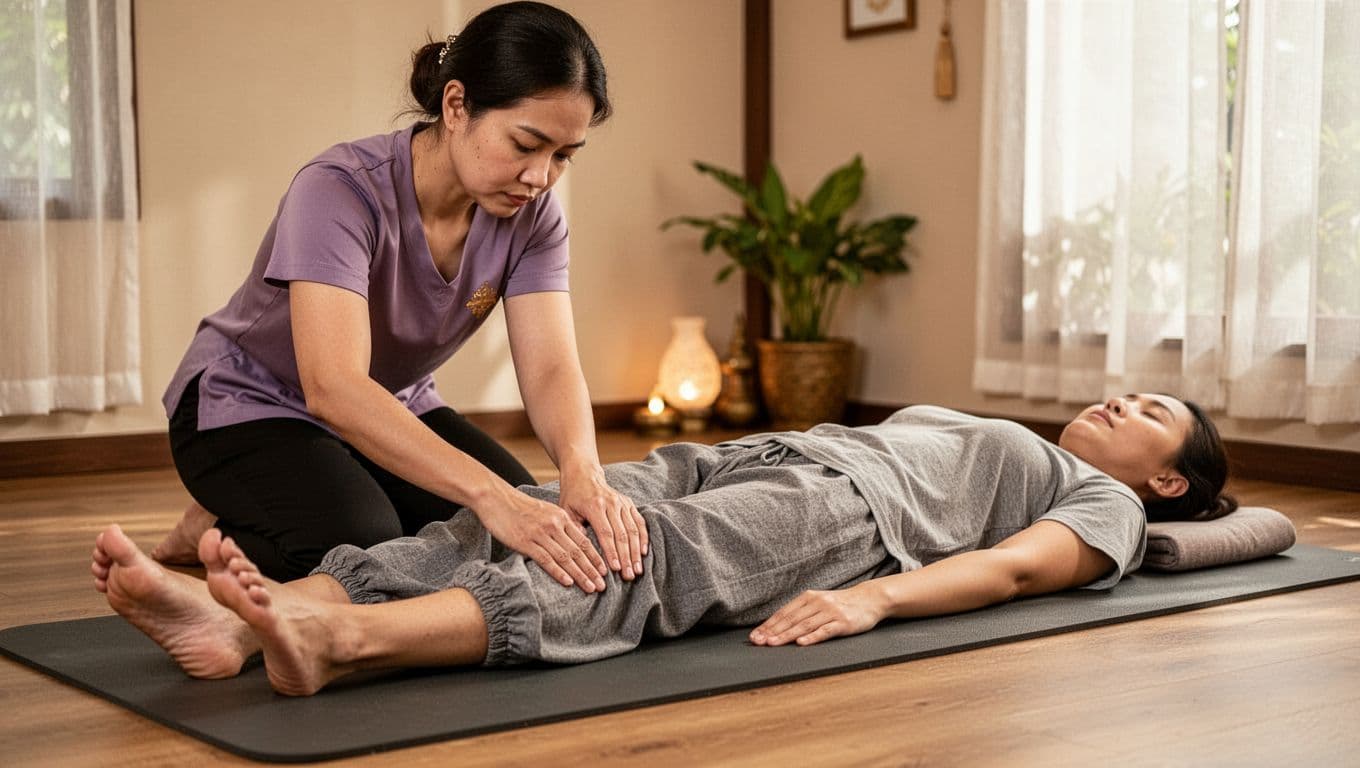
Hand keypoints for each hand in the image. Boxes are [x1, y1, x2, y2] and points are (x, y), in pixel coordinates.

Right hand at [475, 486, 607, 593]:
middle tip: (603, 586)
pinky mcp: (525, 541)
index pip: (584, 541)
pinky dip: (558, 572)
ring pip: (565, 557)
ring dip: (580, 575)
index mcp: (561, 517)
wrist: (496, 498)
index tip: (605, 572)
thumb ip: (560, 524)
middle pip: (578, 552)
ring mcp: (540, 533)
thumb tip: (575, 540)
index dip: (596, 558)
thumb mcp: (546, 511)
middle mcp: (554, 525)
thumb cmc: (519, 507)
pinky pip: (546, 559)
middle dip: (592, 570)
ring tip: (591, 587)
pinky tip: (568, 582)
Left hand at [559, 467, 648, 579]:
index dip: (612, 552)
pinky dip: (643, 538)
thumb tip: (583, 552)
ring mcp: (622, 503)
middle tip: (629, 576)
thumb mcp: (566, 511)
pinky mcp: (629, 503)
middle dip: (626, 557)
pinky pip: (639, 522)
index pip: (606, 533)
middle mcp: (611, 503)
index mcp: (595, 505)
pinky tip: (644, 553)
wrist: (584, 474)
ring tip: (637, 569)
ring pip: (633, 530)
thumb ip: (574, 530)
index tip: (615, 569)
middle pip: (622, 534)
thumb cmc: (572, 496)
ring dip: (636, 552)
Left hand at [749, 584, 885, 646]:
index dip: (768, 625)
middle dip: (772, 631)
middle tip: (758, 642)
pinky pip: (825, 630)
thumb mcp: (819, 603)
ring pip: (804, 625)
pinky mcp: (843, 622)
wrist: (869, 598)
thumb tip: (778, 626)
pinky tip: (801, 643)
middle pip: (791, 619)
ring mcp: (830, 612)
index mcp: (808, 598)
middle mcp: (817, 603)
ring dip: (787, 635)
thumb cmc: (841, 604)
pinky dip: (812, 637)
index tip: (755, 636)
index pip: (784, 613)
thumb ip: (802, 612)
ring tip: (773, 643)